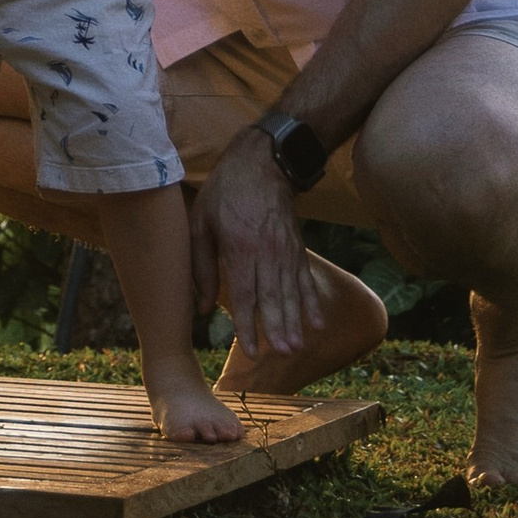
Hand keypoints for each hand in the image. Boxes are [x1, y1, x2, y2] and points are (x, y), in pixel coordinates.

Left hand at [191, 127, 326, 360]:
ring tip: (297, 347)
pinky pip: (306, 279)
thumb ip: (201, 266)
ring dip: (294, 322)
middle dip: (276, 328)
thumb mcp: (200, 223)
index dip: (247, 324)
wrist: (260, 163)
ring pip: (291, 292)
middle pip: (272, 297)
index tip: (250, 350)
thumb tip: (203, 308)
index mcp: (239, 247)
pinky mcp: (297, 248)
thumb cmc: (224, 193)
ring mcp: (285, 251)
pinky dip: (312, 302)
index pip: (244, 293)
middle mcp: (265, 252)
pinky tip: (317, 323)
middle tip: (281, 355)